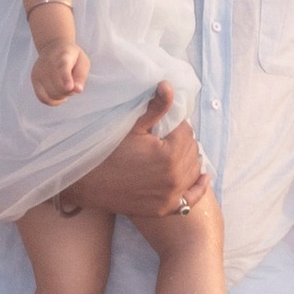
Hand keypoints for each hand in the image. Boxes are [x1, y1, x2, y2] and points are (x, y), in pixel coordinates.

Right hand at [30, 37, 89, 104]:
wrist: (52, 46)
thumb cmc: (72, 57)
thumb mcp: (82, 62)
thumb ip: (81, 76)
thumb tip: (78, 91)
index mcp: (64, 57)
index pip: (63, 68)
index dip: (66, 79)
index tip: (69, 87)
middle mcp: (49, 64)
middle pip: (59, 87)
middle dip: (69, 91)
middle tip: (73, 84)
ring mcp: (39, 72)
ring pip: (52, 95)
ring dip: (62, 96)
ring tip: (66, 87)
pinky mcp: (34, 79)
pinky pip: (43, 98)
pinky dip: (53, 101)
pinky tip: (60, 97)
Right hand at [51, 89, 206, 220]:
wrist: (88, 184)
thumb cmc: (108, 152)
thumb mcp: (132, 127)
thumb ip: (156, 108)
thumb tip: (168, 85)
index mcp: (169, 154)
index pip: (186, 131)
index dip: (176, 125)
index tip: (165, 124)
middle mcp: (174, 177)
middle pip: (192, 150)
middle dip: (182, 140)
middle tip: (168, 136)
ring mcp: (171, 195)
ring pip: (194, 170)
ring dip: (189, 159)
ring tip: (178, 151)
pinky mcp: (165, 208)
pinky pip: (192, 198)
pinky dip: (199, 187)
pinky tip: (204, 177)